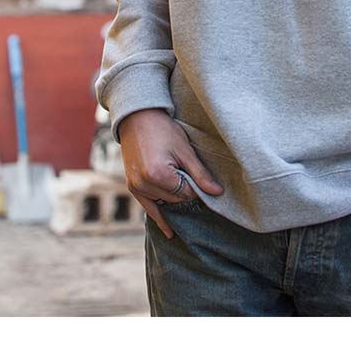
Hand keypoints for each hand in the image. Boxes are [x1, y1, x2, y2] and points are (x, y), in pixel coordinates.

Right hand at [118, 113, 222, 239]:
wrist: (136, 117)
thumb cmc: (163, 129)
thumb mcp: (184, 150)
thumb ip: (199, 174)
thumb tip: (217, 193)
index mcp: (159, 175)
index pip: (185, 193)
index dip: (194, 187)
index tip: (198, 179)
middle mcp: (144, 184)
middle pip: (175, 200)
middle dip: (184, 193)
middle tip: (189, 181)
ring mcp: (136, 187)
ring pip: (164, 204)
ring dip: (173, 200)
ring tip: (181, 198)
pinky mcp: (132, 187)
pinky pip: (148, 208)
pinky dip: (159, 216)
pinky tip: (170, 232)